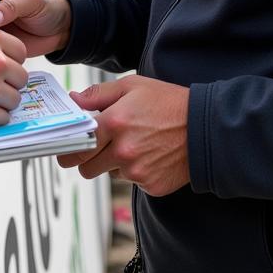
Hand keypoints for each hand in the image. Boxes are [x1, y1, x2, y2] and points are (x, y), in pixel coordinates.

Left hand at [57, 76, 190, 195]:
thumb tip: (72, 100)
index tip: (66, 149)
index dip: (68, 149)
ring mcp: (137, 172)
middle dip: (87, 160)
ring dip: (115, 164)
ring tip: (136, 144)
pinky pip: (133, 182)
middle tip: (96, 149)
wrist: (206, 127)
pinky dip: (137, 172)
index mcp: (114, 123)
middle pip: (86, 169)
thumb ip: (97, 94)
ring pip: (110, 174)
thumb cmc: (167, 102)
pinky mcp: (151, 186)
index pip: (77, 147)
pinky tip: (151, 155)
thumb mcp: (132, 86)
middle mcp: (123, 151)